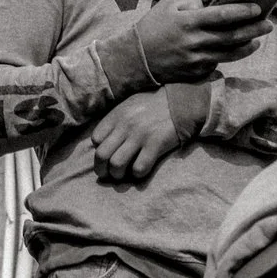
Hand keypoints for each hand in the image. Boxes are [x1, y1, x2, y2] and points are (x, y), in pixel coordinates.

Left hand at [89, 83, 208, 182]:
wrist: (180, 102)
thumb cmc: (153, 105)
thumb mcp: (129, 105)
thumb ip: (115, 121)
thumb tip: (101, 141)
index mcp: (117, 115)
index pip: (96, 139)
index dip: (99, 150)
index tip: (107, 156)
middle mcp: (125, 125)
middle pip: (101, 155)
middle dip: (102, 169)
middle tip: (108, 174)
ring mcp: (140, 135)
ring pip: (117, 164)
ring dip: (117, 174)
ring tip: (123, 175)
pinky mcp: (156, 145)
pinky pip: (139, 168)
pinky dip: (137, 174)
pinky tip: (140, 170)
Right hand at [131, 0, 274, 84]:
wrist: (135, 58)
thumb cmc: (152, 27)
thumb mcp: (168, 5)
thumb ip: (192, 3)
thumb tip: (210, 8)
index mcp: (189, 21)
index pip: (223, 15)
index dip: (243, 12)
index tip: (258, 8)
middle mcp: (196, 42)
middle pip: (233, 36)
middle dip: (254, 29)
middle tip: (268, 25)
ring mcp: (197, 60)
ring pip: (230, 53)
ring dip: (248, 46)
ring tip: (257, 40)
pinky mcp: (196, 73)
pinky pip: (218, 63)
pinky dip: (229, 56)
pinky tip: (237, 50)